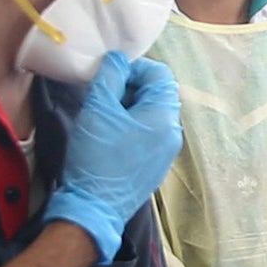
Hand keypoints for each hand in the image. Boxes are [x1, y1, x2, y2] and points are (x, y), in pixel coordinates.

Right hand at [44, 53, 183, 262]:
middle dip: (130, 87)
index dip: (134, 68)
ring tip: (102, 113)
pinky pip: (146, 134)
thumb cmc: (96, 158)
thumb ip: (110, 77)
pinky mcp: (153, 165)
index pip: (160, 75)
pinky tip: (108, 133)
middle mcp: (172, 134)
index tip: (109, 74)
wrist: (94, 207)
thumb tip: (118, 60)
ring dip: (127, 106)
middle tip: (102, 93)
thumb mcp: (98, 109)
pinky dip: (129, 125)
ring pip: (150, 114)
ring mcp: (165, 152)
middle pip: (157, 94)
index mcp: (164, 117)